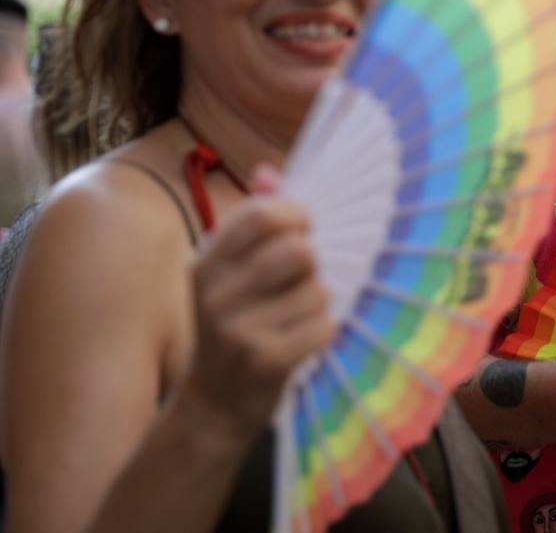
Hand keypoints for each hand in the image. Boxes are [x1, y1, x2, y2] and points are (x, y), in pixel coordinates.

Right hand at [178, 166, 334, 443]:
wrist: (211, 408)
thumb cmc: (230, 330)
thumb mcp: (228, 275)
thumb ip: (250, 224)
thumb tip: (270, 173)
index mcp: (206, 263)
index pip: (261, 214)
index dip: (296, 215)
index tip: (303, 229)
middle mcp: (215, 293)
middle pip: (299, 250)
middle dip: (311, 265)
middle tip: (300, 281)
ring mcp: (238, 329)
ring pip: (317, 289)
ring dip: (318, 303)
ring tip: (295, 318)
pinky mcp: (265, 360)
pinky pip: (324, 325)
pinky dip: (322, 331)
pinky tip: (301, 341)